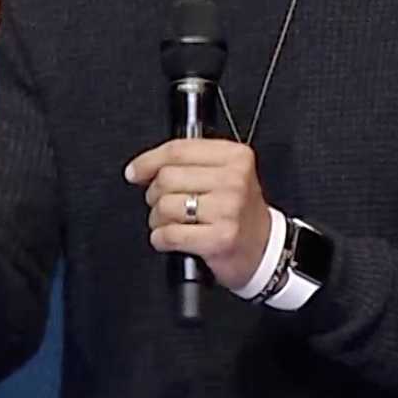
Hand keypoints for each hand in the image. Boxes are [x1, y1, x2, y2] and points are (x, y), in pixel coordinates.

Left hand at [125, 139, 273, 290]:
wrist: (263, 248)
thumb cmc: (238, 210)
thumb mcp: (225, 173)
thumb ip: (189, 162)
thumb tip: (140, 168)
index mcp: (235, 157)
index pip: (178, 150)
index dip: (148, 161)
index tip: (134, 172)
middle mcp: (234, 180)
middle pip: (167, 177)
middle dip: (155, 194)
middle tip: (165, 203)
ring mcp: (228, 210)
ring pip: (165, 205)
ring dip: (158, 218)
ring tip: (171, 222)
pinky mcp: (219, 239)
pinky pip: (169, 234)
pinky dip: (161, 239)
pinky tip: (171, 238)